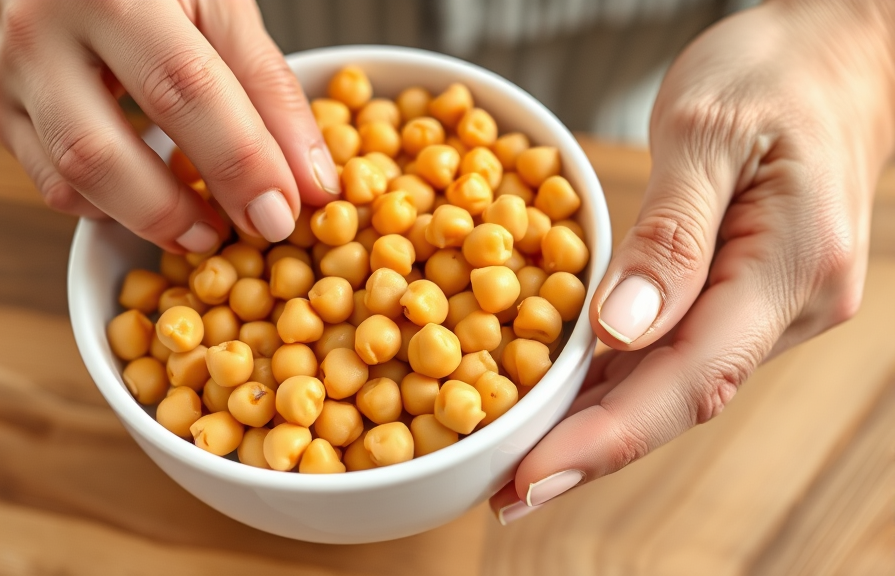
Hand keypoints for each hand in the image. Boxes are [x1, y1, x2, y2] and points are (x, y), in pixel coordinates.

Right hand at [0, 0, 339, 251]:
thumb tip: (310, 182)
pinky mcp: (0, 109)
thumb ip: (268, 89)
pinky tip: (151, 202)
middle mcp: (40, 30)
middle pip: (103, 151)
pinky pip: (52, 183)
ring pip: (71, 178)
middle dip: (184, 210)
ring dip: (148, 220)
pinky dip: (110, 207)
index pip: (184, 87)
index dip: (241, 160)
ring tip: (205, 229)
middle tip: (245, 232)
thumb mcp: (218, 3)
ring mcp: (9, 74)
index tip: (286, 211)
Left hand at [492, 0, 894, 522]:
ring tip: (522, 463)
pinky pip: (677, 349)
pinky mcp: (745, 292)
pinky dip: (618, 379)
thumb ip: (671, 234)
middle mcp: (789, 306)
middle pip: (678, 399)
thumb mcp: (711, 130)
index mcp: (789, 268)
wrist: (838, 49)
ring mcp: (771, 305)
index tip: (533, 478)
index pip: (690, 378)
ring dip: (599, 425)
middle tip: (507, 496)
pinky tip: (567, 399)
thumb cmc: (776, 71)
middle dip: (590, 451)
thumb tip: (621, 330)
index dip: (607, 439)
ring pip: (675, 382)